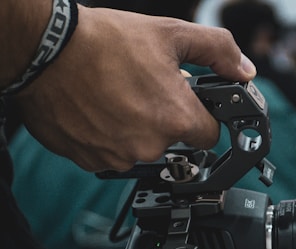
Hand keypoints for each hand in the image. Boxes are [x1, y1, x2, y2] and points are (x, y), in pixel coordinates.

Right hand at [12, 6, 255, 171]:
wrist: (45, 51)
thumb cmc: (105, 42)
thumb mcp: (171, 34)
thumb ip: (218, 51)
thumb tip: (245, 71)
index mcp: (176, 118)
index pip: (209, 136)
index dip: (202, 119)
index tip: (191, 108)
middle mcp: (151, 144)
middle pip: (174, 143)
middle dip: (166, 121)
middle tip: (146, 93)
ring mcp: (120, 157)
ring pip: (142, 150)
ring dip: (136, 130)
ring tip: (119, 98)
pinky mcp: (93, 161)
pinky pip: (113, 155)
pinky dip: (110, 138)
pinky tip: (100, 112)